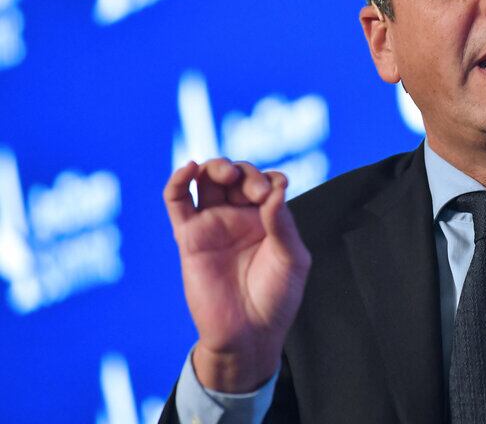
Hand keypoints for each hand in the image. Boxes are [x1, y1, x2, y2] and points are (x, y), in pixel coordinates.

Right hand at [164, 159, 311, 391]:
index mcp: (268, 219)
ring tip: (226, 175)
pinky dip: (178, 181)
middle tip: (254, 191)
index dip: (269, 178)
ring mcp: (214, 224)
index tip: (275, 191)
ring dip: (216, 167)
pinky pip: (177, 202)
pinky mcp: (189, 237)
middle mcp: (240, 217)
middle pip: (236, 175)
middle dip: (245, 172)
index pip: (266, 181)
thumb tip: (276, 189)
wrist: (249, 334)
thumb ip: (283, 224)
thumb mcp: (292, 259)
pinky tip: (188, 169)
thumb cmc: (276, 299)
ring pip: (206, 180)